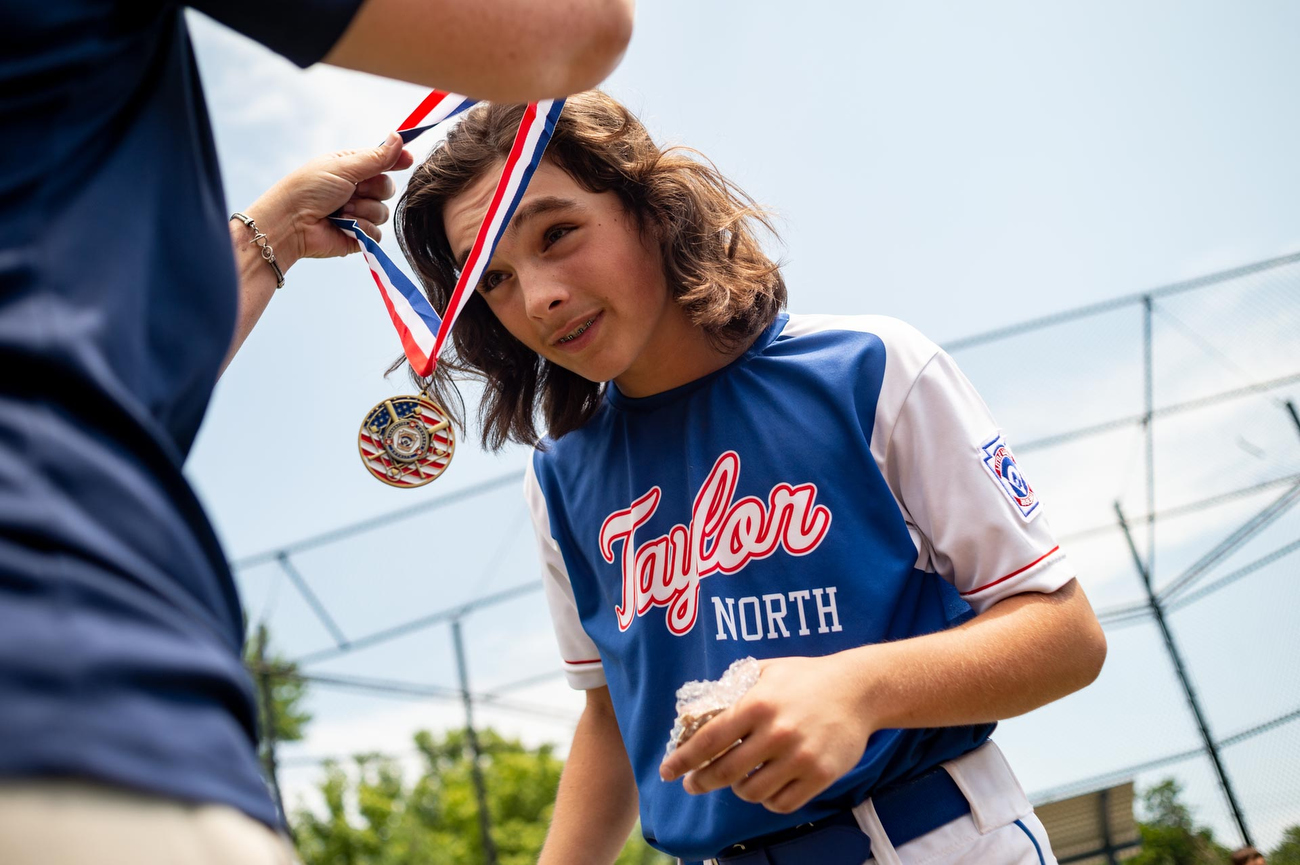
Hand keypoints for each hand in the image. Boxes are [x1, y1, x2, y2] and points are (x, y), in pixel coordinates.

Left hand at [243, 132, 414, 268]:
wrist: (290, 224)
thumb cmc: (309, 189)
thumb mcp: (343, 167)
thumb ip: (375, 157)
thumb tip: (398, 136)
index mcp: (351, 168)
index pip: (383, 162)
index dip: (396, 161)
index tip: (408, 160)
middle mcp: (356, 190)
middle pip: (387, 188)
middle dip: (372, 190)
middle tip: (351, 191)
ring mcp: (358, 213)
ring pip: (383, 212)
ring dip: (363, 210)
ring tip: (339, 211)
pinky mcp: (358, 235)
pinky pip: (377, 233)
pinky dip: (361, 229)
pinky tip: (342, 225)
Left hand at [659, 654, 877, 813]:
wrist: (859, 689)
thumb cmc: (806, 678)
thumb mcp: (765, 671)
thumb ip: (731, 689)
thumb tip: (694, 711)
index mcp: (757, 703)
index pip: (708, 739)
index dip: (683, 759)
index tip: (667, 771)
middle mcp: (777, 732)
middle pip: (724, 772)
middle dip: (701, 781)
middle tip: (693, 783)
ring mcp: (800, 756)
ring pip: (752, 792)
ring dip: (738, 789)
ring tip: (738, 779)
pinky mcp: (820, 775)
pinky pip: (782, 803)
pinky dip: (768, 799)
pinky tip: (766, 786)